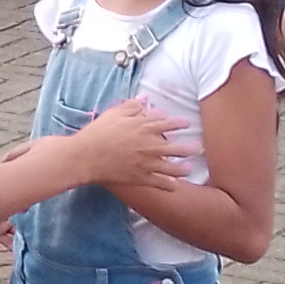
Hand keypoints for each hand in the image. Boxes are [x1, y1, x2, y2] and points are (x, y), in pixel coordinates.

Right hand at [63, 96, 183, 189]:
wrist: (86, 156)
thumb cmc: (98, 132)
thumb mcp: (114, 113)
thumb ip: (132, 105)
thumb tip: (145, 97)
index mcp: (143, 127)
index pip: (167, 124)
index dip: (179, 123)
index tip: (186, 123)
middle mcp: (149, 145)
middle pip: (176, 147)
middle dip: (190, 148)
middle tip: (198, 148)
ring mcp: (146, 163)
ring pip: (171, 168)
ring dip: (182, 169)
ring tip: (189, 169)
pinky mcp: (140, 178)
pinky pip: (159, 183)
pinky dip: (168, 185)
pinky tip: (174, 185)